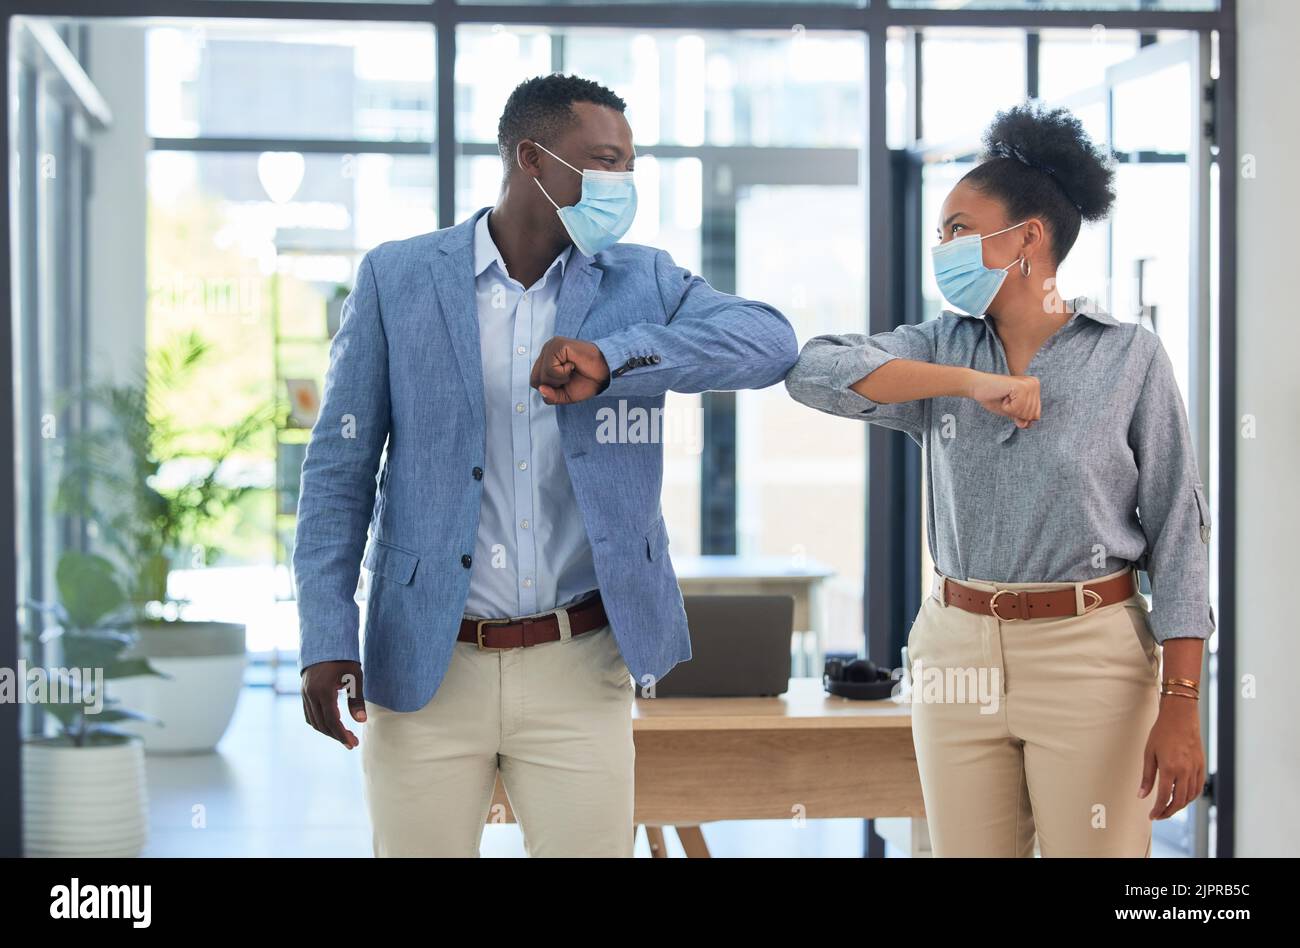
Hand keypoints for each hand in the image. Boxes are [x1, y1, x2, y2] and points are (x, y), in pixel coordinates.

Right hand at [301, 660, 364, 748]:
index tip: (352, 744)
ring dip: (328, 731)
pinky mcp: (303, 694)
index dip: (342, 734)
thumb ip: (357, 699)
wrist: (324, 644)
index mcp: (324, 691)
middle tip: (352, 743)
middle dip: (337, 736)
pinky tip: (332, 726)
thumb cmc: (343, 660)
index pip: (332, 720)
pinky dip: (320, 723)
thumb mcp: (355, 677)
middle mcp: (311, 695)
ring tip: (344, 736)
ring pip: (314, 722)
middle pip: (322, 724)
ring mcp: (304, 694)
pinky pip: (309, 715)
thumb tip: (361, 721)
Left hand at [530, 336, 610, 404]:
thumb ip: (550, 396)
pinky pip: (550, 368)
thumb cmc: (586, 381)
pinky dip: (562, 373)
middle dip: (553, 385)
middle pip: (535, 379)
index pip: (534, 381)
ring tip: (571, 370)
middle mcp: (546, 351)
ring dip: (559, 379)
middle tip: (569, 377)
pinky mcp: (557, 344)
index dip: (550, 389)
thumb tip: (541, 389)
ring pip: (542, 374)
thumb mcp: (564, 395)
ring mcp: (551, 346)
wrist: (604, 374)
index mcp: (545, 360)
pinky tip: (572, 365)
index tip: (566, 382)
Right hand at [967, 371, 1040, 427]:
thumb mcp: (1011, 411)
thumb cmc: (993, 397)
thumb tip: (1026, 425)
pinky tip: (1002, 396)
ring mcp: (1029, 384)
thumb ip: (1022, 418)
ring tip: (1004, 397)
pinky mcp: (1021, 387)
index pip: (1035, 416)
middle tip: (1005, 399)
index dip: (1018, 414)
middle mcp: (1035, 384)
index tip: (1009, 401)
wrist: (977, 386)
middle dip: (1015, 412)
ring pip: (1025, 413)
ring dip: (1010, 409)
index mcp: (1035, 388)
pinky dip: (1007, 407)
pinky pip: (1017, 409)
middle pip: (1031, 415)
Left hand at [1139, 696, 1205, 819]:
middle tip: (1159, 815)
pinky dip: (1190, 796)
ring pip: (1190, 797)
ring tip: (1168, 807)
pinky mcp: (1201, 766)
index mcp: (1170, 768)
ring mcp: (1195, 769)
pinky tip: (1182, 797)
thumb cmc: (1162, 733)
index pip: (1164, 797)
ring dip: (1179, 806)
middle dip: (1168, 812)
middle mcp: (1185, 772)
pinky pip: (1198, 788)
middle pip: (1179, 801)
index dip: (1158, 810)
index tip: (1152, 816)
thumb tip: (1142, 795)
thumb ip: (1147, 777)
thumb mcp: (1148, 753)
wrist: (1181, 718)